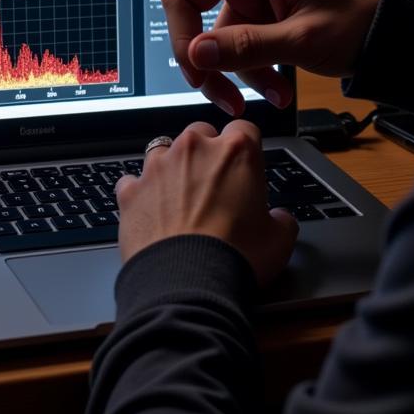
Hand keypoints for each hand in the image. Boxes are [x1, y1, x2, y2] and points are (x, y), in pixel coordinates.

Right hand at [109, 0, 383, 115]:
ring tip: (257, 101)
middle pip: (188, 1)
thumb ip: (248, 46)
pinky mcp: (261, 14)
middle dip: (194, 50)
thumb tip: (197, 55)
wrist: (399, 32)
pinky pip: (235, 44)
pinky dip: (248, 71)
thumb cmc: (364, 19)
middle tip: (210, 87)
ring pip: (210, 33)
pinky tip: (274, 91)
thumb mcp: (305, 39)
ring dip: (228, 71)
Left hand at [116, 121, 297, 285]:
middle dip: (207, 153)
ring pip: (164, 150)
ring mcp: (158, 166)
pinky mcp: (130, 190)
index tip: (246, 165)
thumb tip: (280, 219)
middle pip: (201, 133)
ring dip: (173, 167)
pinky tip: (151, 212)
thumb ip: (282, 219)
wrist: (187, 284)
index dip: (247, 148)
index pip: (245, 129)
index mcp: (236, 152)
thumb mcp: (280, 240)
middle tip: (215, 186)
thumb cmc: (235, 258)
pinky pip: (133, 181)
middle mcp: (194, 149)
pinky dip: (141, 193)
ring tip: (181, 198)